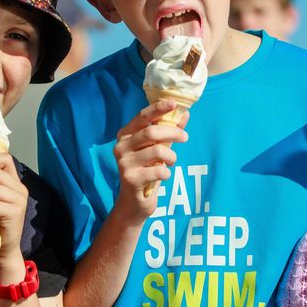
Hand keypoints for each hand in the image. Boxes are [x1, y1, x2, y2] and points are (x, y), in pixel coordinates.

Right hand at [112, 100, 188, 222]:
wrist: (134, 203)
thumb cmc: (146, 171)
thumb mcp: (157, 149)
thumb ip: (168, 132)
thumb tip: (185, 114)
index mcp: (125, 135)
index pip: (142, 116)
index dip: (158, 108)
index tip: (174, 103)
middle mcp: (121, 147)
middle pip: (151, 132)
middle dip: (172, 133)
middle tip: (185, 137)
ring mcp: (124, 163)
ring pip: (157, 151)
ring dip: (171, 157)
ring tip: (171, 162)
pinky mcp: (130, 179)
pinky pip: (158, 170)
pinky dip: (166, 173)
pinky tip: (163, 176)